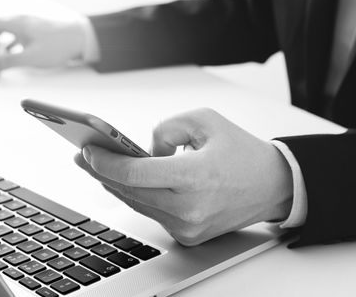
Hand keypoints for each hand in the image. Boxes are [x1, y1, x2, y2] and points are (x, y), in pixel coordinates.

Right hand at [0, 15, 85, 70]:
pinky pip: (14, 33)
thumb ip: (7, 62)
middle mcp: (19, 20)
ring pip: (2, 30)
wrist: (83, 37)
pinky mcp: (36, 29)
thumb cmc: (60, 46)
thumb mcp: (31, 58)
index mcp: (14, 24)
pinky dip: (6, 42)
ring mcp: (28, 24)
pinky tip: (9, 51)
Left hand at [75, 108, 292, 245]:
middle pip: (130, 191)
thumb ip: (166, 128)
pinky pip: (152, 214)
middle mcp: (191, 207)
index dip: (106, 162)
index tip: (88, 151)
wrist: (271, 185)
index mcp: (196, 177)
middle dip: (101, 173)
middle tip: (83, 157)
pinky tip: (126, 182)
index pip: (136, 173)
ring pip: (138, 204)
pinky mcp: (188, 235)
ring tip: (98, 167)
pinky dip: (138, 196)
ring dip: (116, 185)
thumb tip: (142, 149)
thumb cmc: (242, 151)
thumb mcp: (205, 120)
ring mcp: (189, 226)